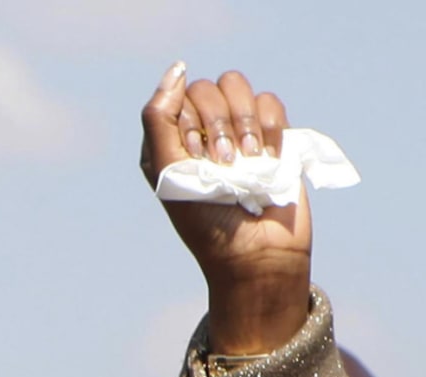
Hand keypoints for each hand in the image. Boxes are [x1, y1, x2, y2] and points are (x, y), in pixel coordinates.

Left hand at [140, 64, 311, 354]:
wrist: (256, 252)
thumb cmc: (206, 221)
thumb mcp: (168, 173)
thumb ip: (159, 119)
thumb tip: (177, 69)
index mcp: (168, 141)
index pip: (176, 96)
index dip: (189, 124)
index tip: (196, 161)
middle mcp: (201, 132)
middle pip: (209, 87)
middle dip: (219, 126)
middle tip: (224, 166)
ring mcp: (236, 131)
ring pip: (240, 87)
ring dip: (245, 124)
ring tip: (248, 163)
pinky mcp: (270, 134)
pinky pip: (270, 102)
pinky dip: (270, 128)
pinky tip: (268, 159)